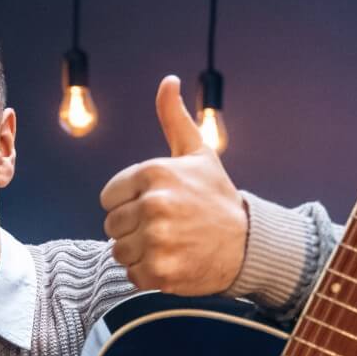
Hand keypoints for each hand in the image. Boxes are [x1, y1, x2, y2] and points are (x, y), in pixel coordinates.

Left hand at [99, 75, 248, 294]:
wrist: (248, 243)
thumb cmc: (216, 196)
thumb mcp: (197, 153)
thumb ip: (174, 118)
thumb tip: (168, 81)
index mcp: (154, 172)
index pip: (108, 197)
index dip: (128, 203)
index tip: (156, 205)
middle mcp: (154, 204)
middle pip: (111, 226)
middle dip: (133, 228)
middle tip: (165, 226)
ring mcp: (157, 240)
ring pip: (119, 251)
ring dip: (139, 252)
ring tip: (169, 243)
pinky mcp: (160, 271)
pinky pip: (132, 274)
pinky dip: (148, 273)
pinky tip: (172, 261)